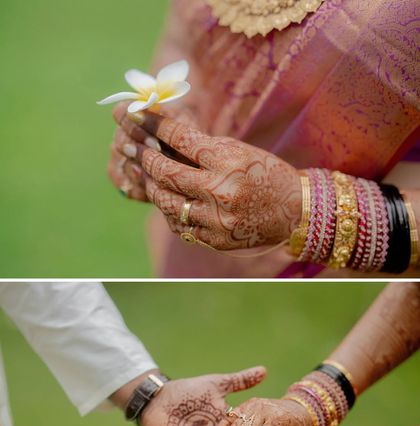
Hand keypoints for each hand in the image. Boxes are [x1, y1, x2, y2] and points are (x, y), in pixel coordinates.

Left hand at [113, 110, 301, 249]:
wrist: (294, 212)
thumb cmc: (265, 174)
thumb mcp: (238, 151)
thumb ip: (201, 147)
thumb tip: (160, 135)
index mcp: (228, 160)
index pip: (179, 138)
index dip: (150, 125)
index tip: (132, 115)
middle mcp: (220, 191)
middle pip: (165, 172)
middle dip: (142, 156)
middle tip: (130, 146)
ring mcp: (216, 219)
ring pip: (165, 202)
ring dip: (151, 186)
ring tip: (146, 174)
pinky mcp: (214, 239)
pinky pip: (179, 225)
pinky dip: (169, 211)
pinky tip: (168, 200)